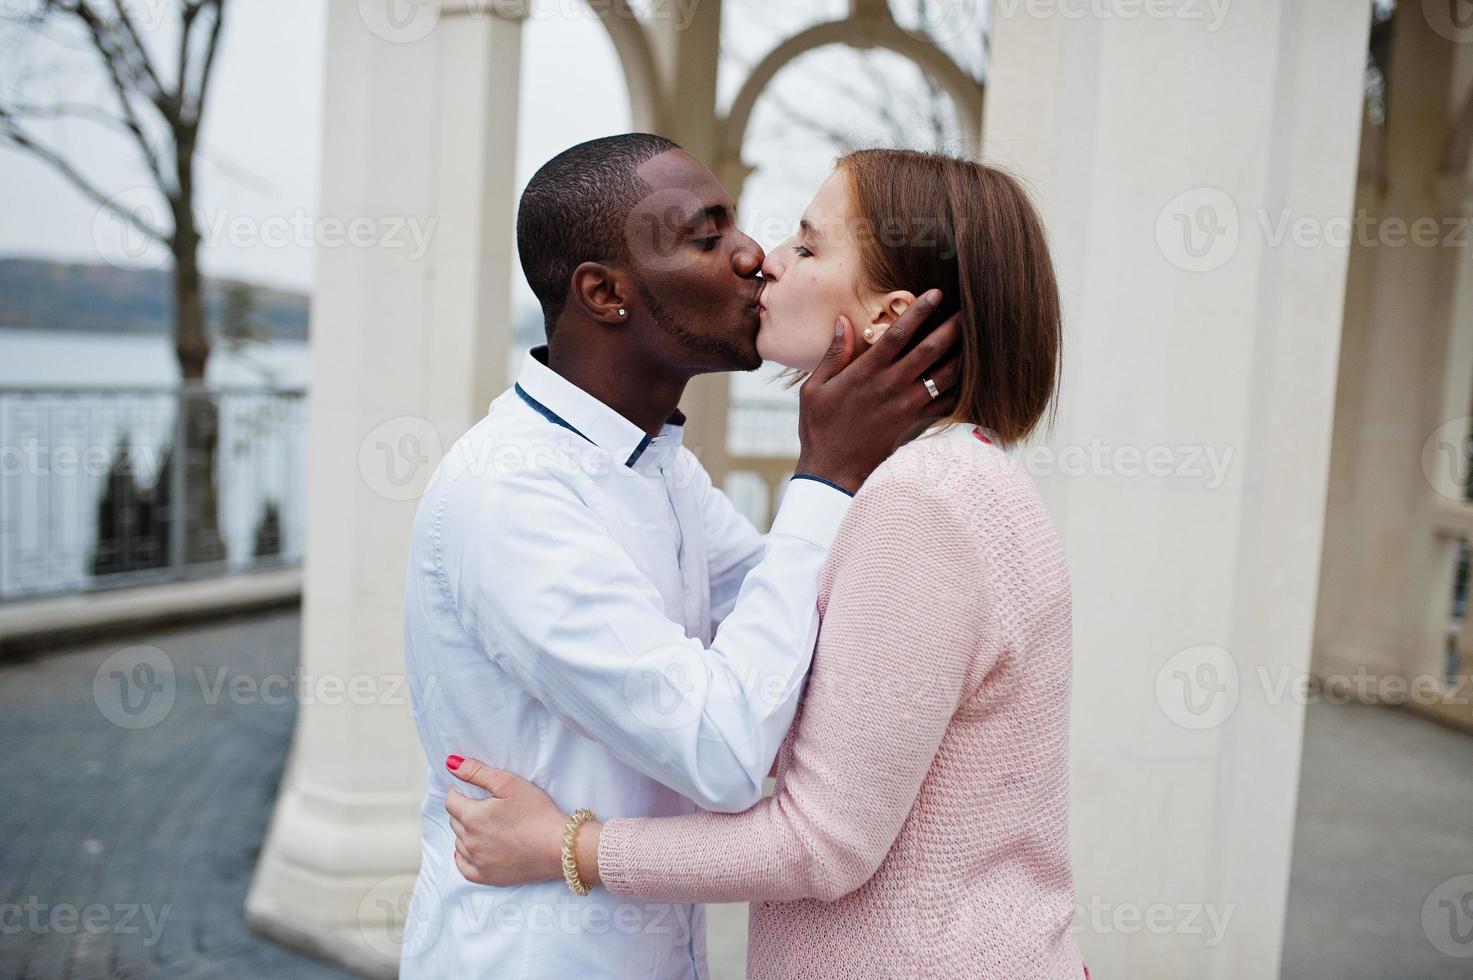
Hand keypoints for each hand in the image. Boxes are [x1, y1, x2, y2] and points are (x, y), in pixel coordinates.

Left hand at [444, 755, 568, 886]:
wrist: (558, 847)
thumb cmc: (537, 812)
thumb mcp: (508, 783)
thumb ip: (477, 772)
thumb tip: (451, 763)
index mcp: (472, 817)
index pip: (451, 801)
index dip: (458, 791)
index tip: (467, 789)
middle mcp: (470, 842)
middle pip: (455, 822)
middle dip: (463, 810)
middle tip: (480, 804)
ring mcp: (478, 862)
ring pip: (459, 843)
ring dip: (464, 832)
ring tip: (482, 824)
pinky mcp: (488, 878)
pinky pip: (464, 868)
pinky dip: (463, 858)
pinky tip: (469, 851)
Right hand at [795, 289, 961, 492]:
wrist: (833, 472)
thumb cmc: (820, 429)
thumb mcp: (814, 389)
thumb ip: (833, 354)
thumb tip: (842, 320)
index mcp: (865, 373)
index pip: (897, 333)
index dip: (919, 311)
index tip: (936, 294)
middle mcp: (890, 386)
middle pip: (930, 350)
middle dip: (951, 327)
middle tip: (969, 309)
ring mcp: (907, 407)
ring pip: (945, 376)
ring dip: (963, 354)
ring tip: (977, 337)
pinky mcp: (916, 426)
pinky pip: (947, 404)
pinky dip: (963, 388)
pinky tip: (973, 375)